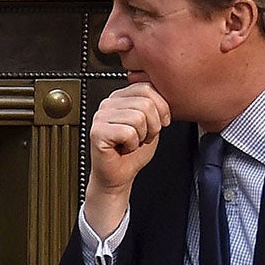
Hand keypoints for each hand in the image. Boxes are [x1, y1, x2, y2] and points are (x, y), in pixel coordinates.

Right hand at [82, 81, 170, 237]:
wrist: (118, 177)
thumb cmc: (132, 153)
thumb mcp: (152, 123)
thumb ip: (155, 105)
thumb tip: (166, 93)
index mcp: (120, 97)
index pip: (147, 87)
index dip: (161, 107)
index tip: (161, 123)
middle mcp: (108, 103)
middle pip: (145, 103)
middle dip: (153, 125)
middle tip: (144, 137)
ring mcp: (100, 116)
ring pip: (138, 117)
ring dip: (142, 136)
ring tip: (133, 143)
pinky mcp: (97, 132)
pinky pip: (128, 132)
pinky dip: (132, 145)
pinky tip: (124, 148)